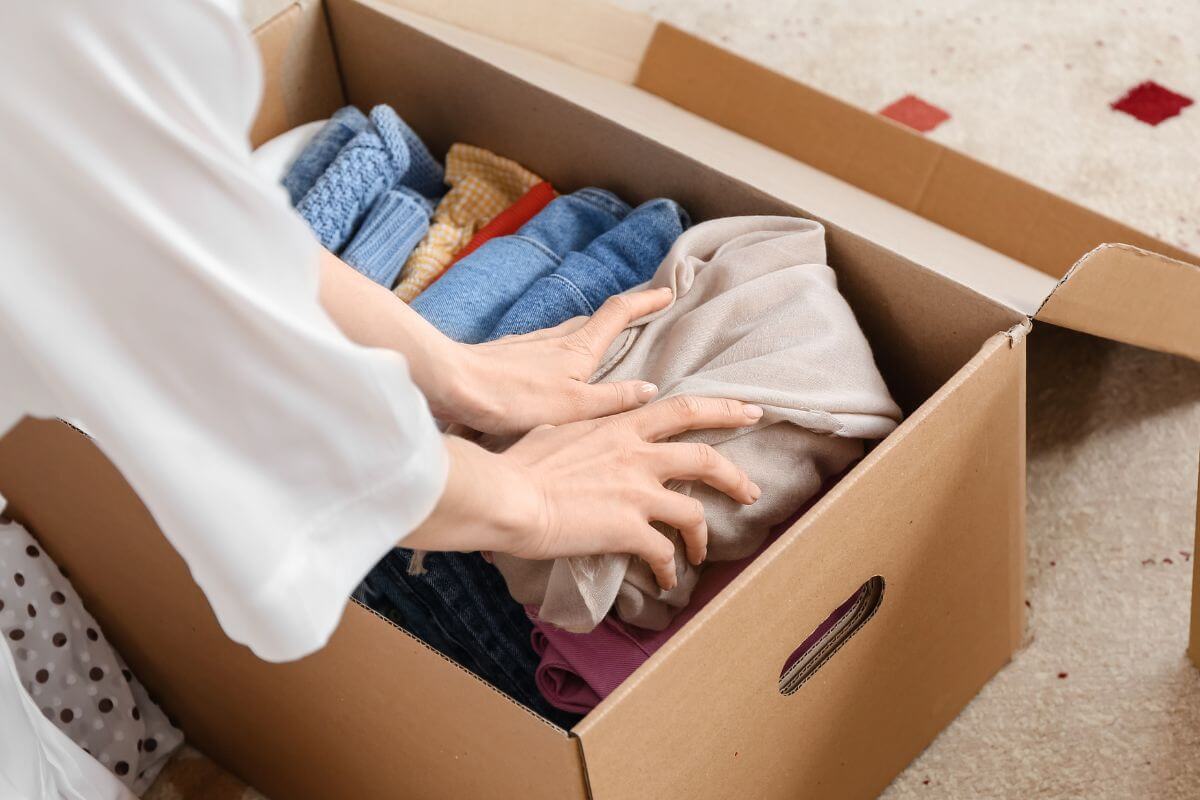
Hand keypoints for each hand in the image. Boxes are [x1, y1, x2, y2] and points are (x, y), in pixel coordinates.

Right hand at [404, 396, 763, 589]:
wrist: (507, 495)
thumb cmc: (519, 464)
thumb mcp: (558, 429)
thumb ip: (585, 430)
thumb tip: (578, 431)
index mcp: (620, 426)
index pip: (683, 410)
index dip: (722, 410)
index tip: (748, 412)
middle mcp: (638, 454)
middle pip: (705, 457)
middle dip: (735, 475)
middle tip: (752, 491)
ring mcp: (637, 492)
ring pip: (694, 511)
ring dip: (703, 534)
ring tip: (703, 551)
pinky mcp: (629, 529)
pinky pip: (664, 553)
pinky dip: (671, 569)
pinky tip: (667, 580)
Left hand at [439, 287, 676, 434]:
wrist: (453, 384)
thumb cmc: (513, 398)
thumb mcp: (574, 407)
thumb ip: (614, 399)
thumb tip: (650, 389)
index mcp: (579, 348)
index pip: (620, 314)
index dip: (646, 301)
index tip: (668, 292)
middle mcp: (555, 339)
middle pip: (594, 319)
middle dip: (621, 315)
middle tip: (640, 316)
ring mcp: (529, 344)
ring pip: (567, 332)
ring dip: (589, 332)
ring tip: (601, 344)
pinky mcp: (507, 355)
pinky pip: (544, 347)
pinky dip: (560, 350)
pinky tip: (551, 366)